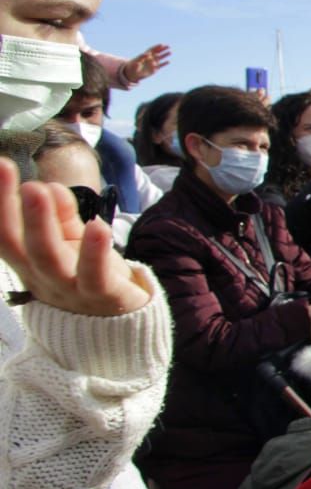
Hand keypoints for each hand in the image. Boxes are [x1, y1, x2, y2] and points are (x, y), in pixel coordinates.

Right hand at [0, 160, 151, 315]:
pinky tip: (98, 227)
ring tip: (40, 190)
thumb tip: (48, 187)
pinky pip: (96, 277)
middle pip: (17, 244)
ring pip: (50, 258)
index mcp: (28, 262)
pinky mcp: (104, 297)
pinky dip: (95, 252)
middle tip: (6, 169)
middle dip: (9, 207)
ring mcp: (70, 290)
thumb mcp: (70, 241)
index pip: (4, 233)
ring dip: (42, 223)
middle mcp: (41, 277)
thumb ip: (61, 215)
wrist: (122, 322)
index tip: (0, 165)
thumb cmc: (88, 274)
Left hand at [120, 44, 171, 85]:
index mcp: (145, 55)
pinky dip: (164, 64)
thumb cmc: (133, 67)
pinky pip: (160, 66)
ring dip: (165, 55)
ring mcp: (152, 63)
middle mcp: (150, 58)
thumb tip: (146, 54)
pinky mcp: (154, 69)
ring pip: (160, 58)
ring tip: (170, 52)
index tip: (161, 44)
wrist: (133, 74)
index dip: (156, 47)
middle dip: (163, 49)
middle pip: (157, 52)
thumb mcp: (136, 61)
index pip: (152, 49)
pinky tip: (168, 61)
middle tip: (168, 46)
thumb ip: (141, 57)